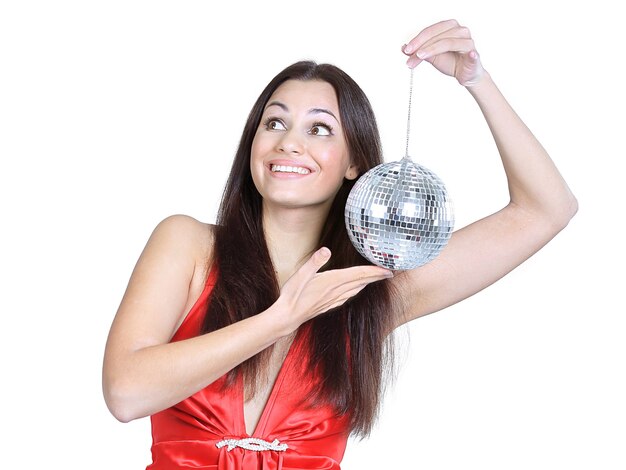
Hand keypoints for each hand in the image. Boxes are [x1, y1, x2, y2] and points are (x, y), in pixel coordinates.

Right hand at [275, 247, 392, 327]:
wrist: (287, 317)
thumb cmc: (292, 296)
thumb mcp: (300, 275)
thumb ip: (314, 262)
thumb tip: (326, 249)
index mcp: (332, 281)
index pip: (359, 274)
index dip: (375, 271)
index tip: (389, 269)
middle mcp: (336, 291)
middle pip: (361, 282)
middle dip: (376, 276)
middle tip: (390, 272)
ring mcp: (333, 299)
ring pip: (356, 289)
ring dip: (367, 283)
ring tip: (375, 278)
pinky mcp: (328, 304)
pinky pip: (348, 296)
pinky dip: (356, 290)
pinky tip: (355, 290)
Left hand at [402, 19, 485, 86]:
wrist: (464, 75)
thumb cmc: (451, 62)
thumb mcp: (432, 57)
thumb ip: (419, 52)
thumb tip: (404, 48)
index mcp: (449, 28)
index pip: (430, 31)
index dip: (417, 40)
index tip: (407, 49)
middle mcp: (459, 31)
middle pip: (437, 35)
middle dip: (422, 46)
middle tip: (411, 55)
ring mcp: (468, 41)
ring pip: (448, 42)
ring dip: (432, 49)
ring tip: (421, 56)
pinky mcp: (474, 55)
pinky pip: (471, 54)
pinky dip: (471, 55)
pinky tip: (470, 55)